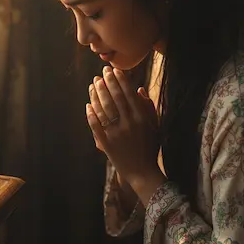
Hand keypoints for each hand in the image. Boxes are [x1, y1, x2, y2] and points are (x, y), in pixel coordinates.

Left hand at [87, 66, 164, 201]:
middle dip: (107, 82)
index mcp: (141, 118)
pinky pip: (96, 126)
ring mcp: (116, 134)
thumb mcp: (154, 126)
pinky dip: (91, 114)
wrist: (142, 172)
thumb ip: (148, 107)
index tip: (114, 70)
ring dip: (97, 94)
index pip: (128, 93)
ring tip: (93, 84)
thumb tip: (139, 89)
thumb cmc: (150, 147)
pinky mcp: (107, 143)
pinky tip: (88, 105)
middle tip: (102, 73)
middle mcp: (128, 123)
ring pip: (103, 109)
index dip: (120, 80)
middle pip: (114, 98)